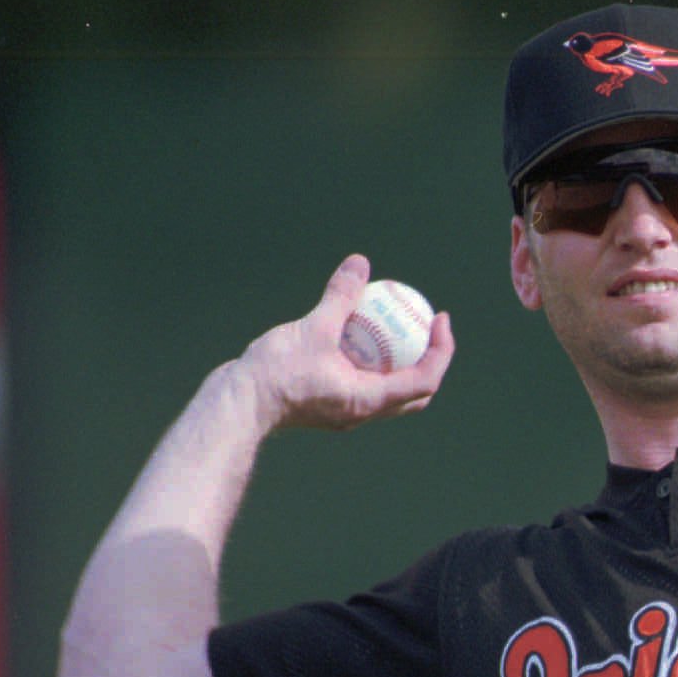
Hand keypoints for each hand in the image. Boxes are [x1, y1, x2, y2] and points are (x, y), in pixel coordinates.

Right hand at [231, 254, 454, 432]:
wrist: (237, 405)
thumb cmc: (275, 373)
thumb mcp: (313, 328)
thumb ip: (340, 297)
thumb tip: (360, 264)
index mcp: (370, 401)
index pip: (425, 381)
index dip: (441, 351)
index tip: (439, 319)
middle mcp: (364, 412)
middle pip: (415, 392)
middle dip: (429, 359)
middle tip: (428, 325)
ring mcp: (347, 412)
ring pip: (389, 389)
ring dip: (400, 361)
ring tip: (397, 326)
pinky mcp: (329, 405)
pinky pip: (363, 383)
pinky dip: (371, 362)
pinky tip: (359, 332)